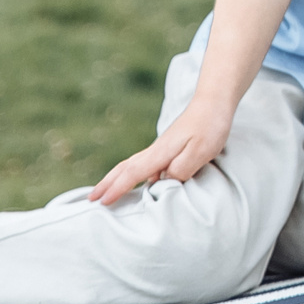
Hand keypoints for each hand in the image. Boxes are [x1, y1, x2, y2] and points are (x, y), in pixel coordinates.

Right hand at [86, 97, 235, 203]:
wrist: (213, 101)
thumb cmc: (209, 126)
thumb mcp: (200, 152)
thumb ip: (181, 169)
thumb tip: (162, 181)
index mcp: (161, 153)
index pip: (133, 173)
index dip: (118, 188)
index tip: (102, 202)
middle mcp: (156, 150)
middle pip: (125, 168)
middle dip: (107, 183)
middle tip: (90, 198)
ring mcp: (161, 148)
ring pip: (132, 165)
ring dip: (115, 178)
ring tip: (104, 191)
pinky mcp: (168, 147)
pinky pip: (143, 164)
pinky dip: (131, 173)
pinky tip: (135, 180)